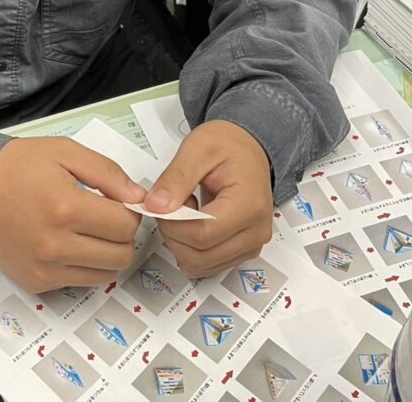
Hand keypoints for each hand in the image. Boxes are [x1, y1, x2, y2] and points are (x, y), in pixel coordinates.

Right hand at [0, 137, 145, 292]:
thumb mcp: (64, 152)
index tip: (118, 201)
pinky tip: (69, 242)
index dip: (129, 210)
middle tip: (105, 216)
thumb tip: (139, 197)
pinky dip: (84, 265)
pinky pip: (80, 282)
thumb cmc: (17, 167)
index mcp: (65, 207)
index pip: (124, 224)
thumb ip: (106, 172)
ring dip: (106, 252)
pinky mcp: (36, 283)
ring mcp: (44, 269)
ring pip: (105, 274)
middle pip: (121, 255)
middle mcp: (55, 245)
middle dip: (121, 234)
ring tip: (88, 229)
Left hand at [143, 120, 272, 278]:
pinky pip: (207, 265)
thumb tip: (155, 206)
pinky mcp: (244, 251)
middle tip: (173, 203)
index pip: (202, 235)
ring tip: (187, 210)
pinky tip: (194, 222)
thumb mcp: (197, 149)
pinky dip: (191, 249)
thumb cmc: (228, 145)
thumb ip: (175, 178)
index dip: (172, 224)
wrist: (247, 148)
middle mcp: (256, 231)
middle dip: (174, 234)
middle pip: (200, 256)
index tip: (162, 203)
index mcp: (249, 204)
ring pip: (201, 265)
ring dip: (182, 242)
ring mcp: (252, 245)